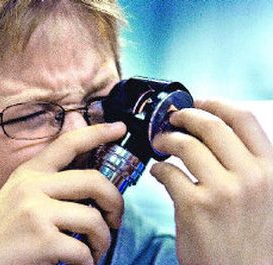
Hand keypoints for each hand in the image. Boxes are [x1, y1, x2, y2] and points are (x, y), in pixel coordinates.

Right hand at [0, 122, 125, 264]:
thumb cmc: (2, 233)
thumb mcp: (20, 197)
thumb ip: (49, 186)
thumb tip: (89, 185)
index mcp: (29, 173)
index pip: (68, 143)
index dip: (97, 132)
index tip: (119, 128)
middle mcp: (32, 186)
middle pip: (94, 181)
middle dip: (116, 202)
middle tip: (115, 219)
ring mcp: (36, 211)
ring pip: (93, 219)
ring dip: (103, 240)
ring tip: (95, 251)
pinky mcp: (41, 239)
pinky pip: (83, 250)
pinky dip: (89, 262)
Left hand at [151, 100, 272, 264]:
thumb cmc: (248, 234)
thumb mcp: (265, 195)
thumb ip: (248, 164)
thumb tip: (217, 132)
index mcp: (270, 169)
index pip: (243, 119)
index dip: (215, 104)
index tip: (197, 101)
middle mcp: (251, 177)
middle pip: (210, 126)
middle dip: (183, 117)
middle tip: (170, 120)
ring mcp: (222, 192)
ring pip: (184, 145)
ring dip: (165, 140)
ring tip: (159, 144)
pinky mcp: (194, 206)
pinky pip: (167, 172)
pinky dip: (158, 168)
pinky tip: (158, 172)